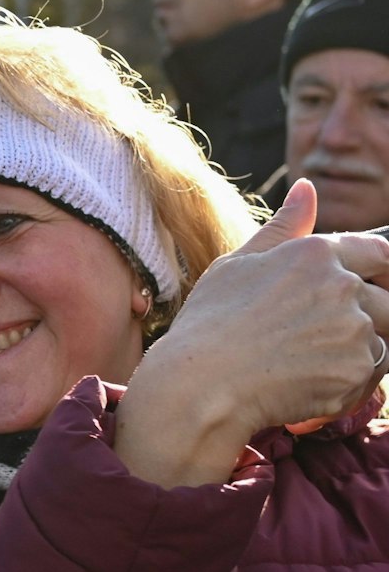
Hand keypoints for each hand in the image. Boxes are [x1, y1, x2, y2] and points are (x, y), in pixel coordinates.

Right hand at [119, 180, 388, 485]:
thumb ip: (284, 227)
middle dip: (368, 317)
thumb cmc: (210, 321)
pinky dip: (347, 381)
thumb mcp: (238, 263)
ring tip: (309, 363)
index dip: (378, 271)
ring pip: (379, 339)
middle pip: (386, 301)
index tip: (368, 287)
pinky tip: (308, 383)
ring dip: (356, 351)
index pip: (378, 252)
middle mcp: (342, 286)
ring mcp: (354, 328)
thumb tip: (308, 188)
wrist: (202, 382)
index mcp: (316, 253)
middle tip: (321, 338)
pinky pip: (370, 375)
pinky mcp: (357, 369)